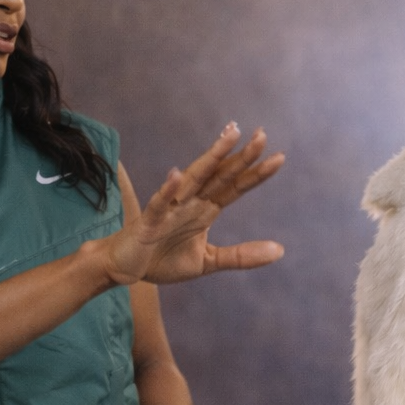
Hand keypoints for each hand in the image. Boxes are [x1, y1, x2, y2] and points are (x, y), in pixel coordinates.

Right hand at [97, 123, 283, 286]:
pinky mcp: (148, 222)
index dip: (255, 173)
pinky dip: (167, 191)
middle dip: (241, 157)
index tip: (279, 157)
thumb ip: (241, 255)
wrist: (124, 268)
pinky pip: (158, 204)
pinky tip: (176, 175)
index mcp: (205, 210)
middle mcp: (190, 203)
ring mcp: (170, 209)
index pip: (235, 187)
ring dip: (211, 158)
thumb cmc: (163, 259)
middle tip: (262, 135)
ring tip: (229, 136)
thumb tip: (280, 251)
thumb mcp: (209, 261)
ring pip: (194, 179)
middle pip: (220, 176)